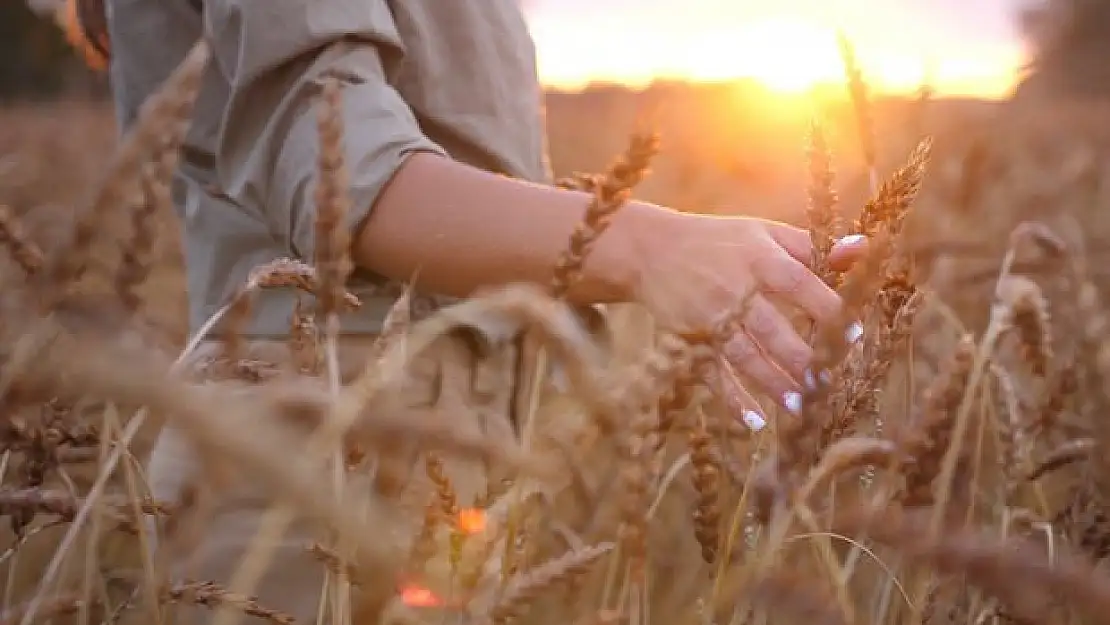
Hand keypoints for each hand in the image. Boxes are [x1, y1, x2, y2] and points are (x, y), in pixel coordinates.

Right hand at [629, 209, 867, 420]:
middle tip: (829, 382)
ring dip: (773, 384)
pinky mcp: (690, 340)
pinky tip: (754, 422)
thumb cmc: (718, 241)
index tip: (854, 334)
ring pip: (745, 356)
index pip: (799, 283)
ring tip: (801, 407)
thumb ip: (812, 245)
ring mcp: (710, 319)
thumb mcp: (763, 232)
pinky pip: (712, 374)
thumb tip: (864, 250)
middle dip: (801, 358)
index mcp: (759, 258)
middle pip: (772, 328)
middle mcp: (734, 289)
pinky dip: (731, 399)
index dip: (827, 308)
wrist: (649, 250)